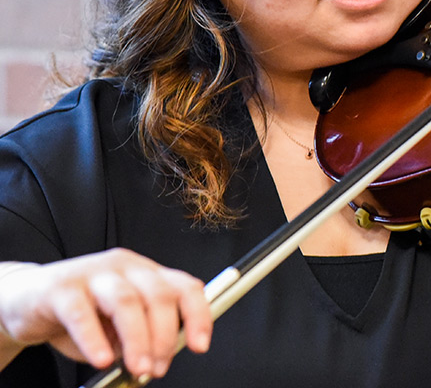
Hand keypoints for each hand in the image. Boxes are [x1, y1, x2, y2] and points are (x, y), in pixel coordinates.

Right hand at [0, 249, 211, 378]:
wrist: (25, 299)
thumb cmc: (79, 313)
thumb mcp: (117, 326)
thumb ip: (139, 335)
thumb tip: (156, 359)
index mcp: (146, 273)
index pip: (184, 287)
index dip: (198, 315)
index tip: (201, 345)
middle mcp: (125, 267)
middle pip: (158, 295)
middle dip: (164, 336)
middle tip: (158, 367)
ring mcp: (94, 273)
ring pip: (126, 302)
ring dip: (138, 340)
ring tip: (138, 367)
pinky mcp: (62, 287)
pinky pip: (82, 313)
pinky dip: (95, 339)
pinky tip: (101, 359)